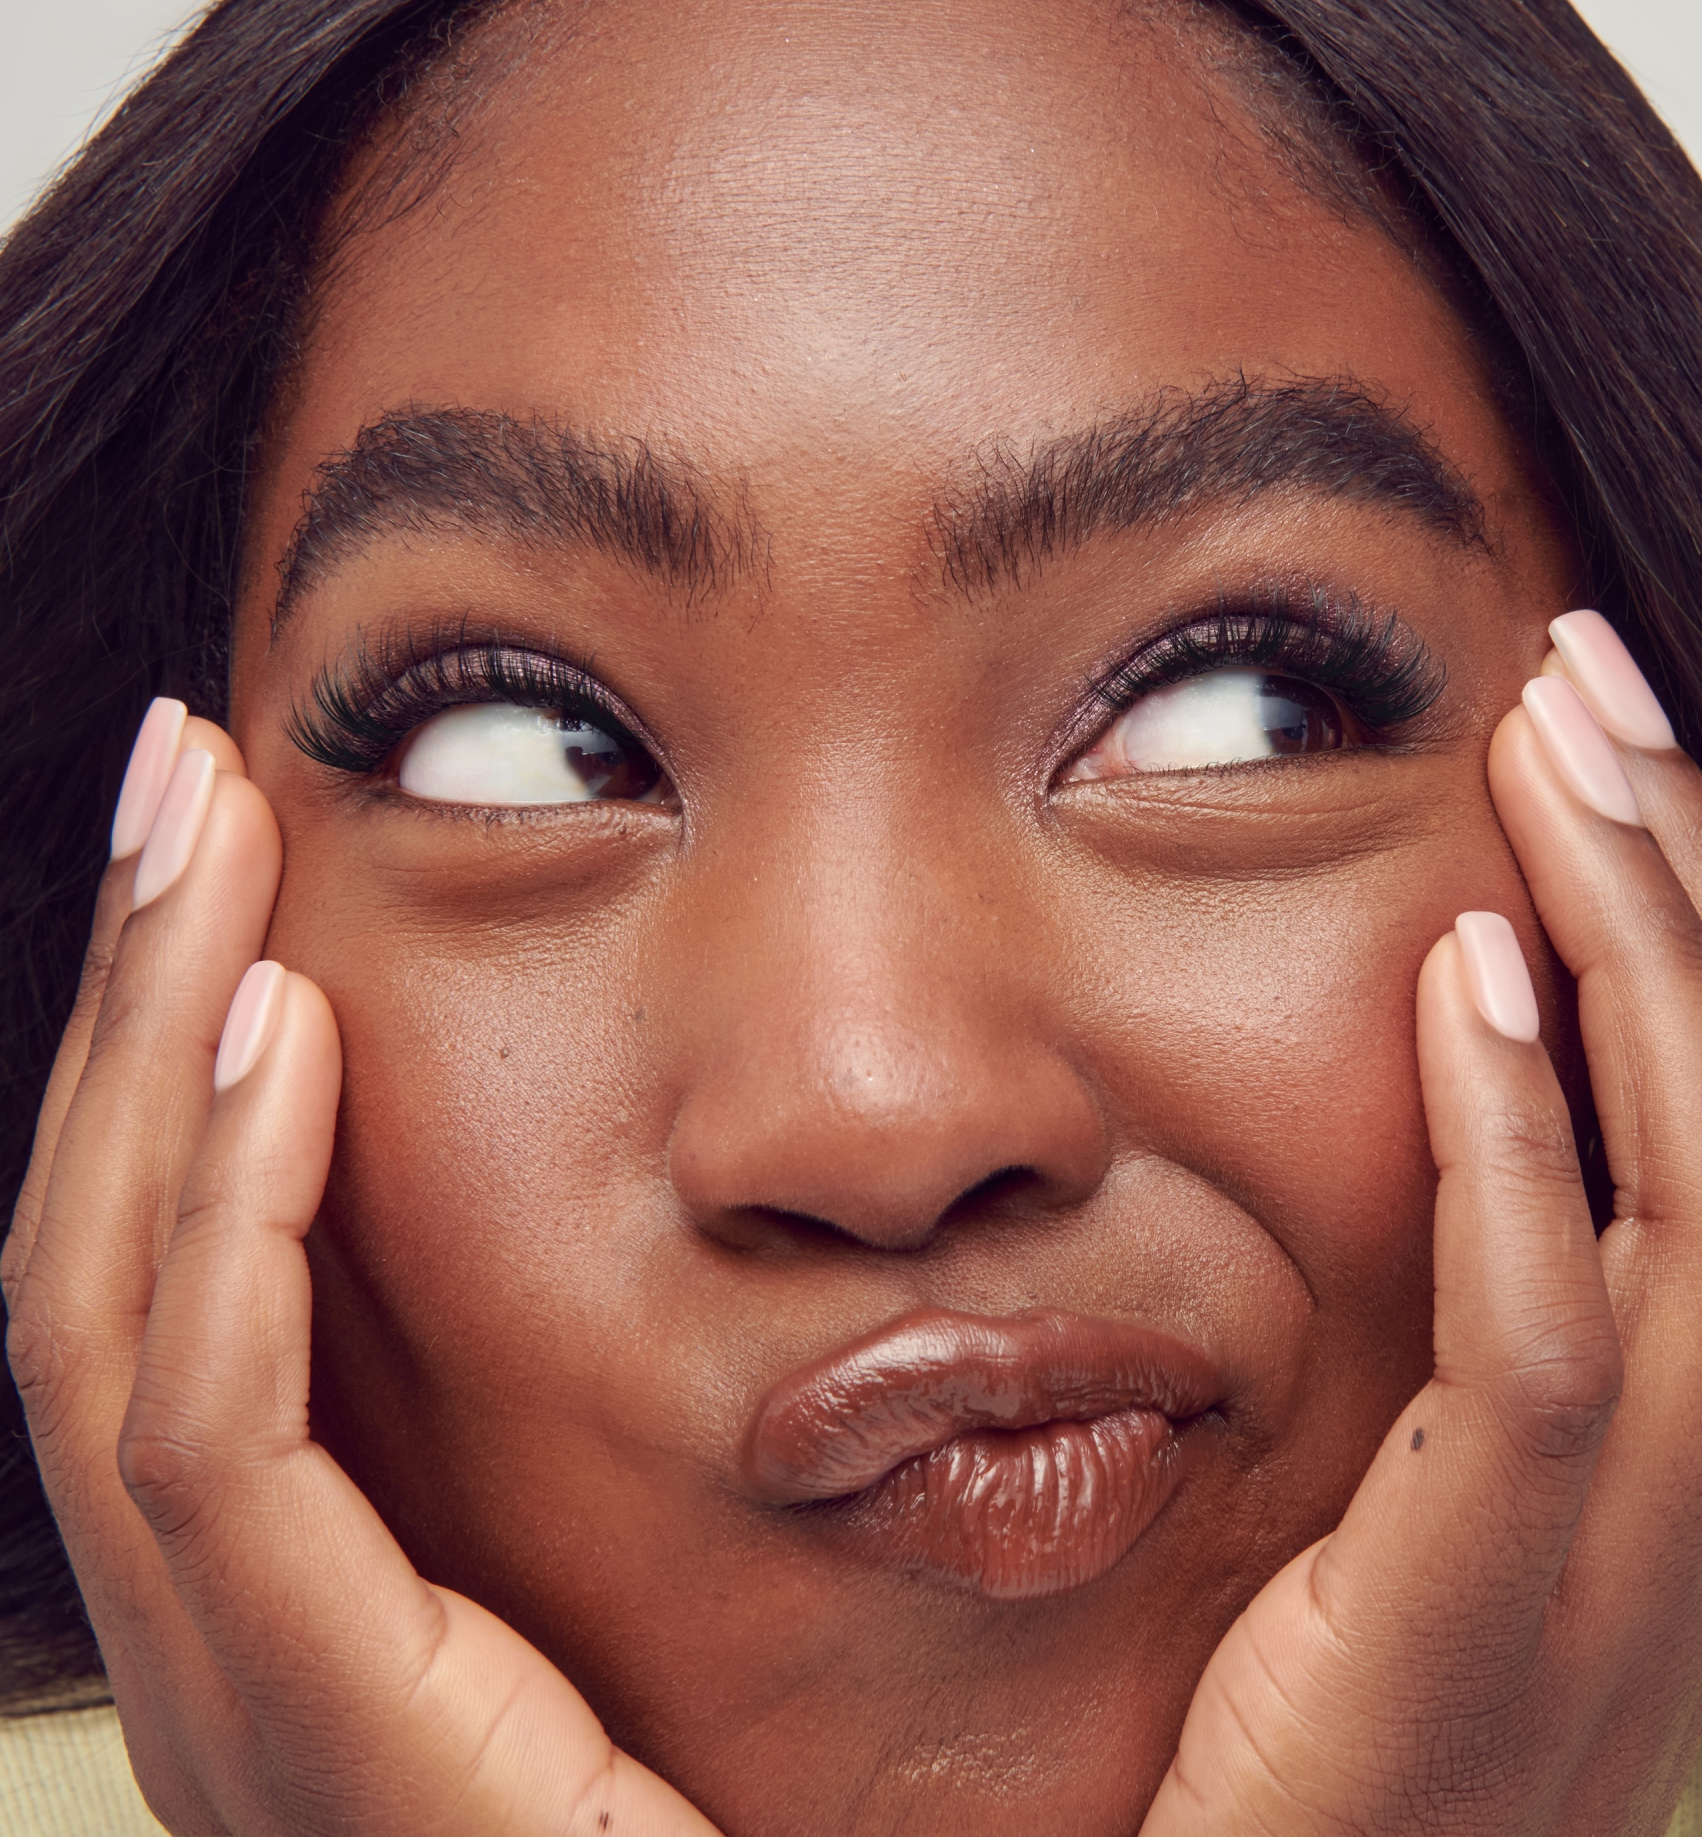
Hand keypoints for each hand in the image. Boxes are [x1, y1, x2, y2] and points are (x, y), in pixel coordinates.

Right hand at [2, 702, 718, 1836]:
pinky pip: (215, 1428)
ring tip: (206, 825)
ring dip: (152, 1048)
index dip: (186, 1060)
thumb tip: (793, 1158)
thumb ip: (672, 1382)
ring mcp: (240, 1685)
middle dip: (137, 996)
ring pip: (112, 1306)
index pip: (176, 1273)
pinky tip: (284, 1032)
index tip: (253, 868)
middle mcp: (226, 1628)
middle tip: (185, 770)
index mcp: (298, 1587)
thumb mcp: (687, 1554)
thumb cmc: (785, 1809)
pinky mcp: (310, 1718)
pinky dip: (230, 1218)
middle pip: (107, 1249)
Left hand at [1143, 616, 1701, 1835]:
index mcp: (1693, 1470)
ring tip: (1562, 755)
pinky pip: (1550, 1343)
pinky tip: (1462, 974)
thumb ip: (1459, 1350)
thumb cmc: (1325, 1750)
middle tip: (1603, 686)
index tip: (1627, 764)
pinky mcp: (1478, 1618)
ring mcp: (1620, 1570)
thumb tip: (1427, 1113)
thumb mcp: (1424, 1524)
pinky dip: (1523, 1139)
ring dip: (1655, 954)